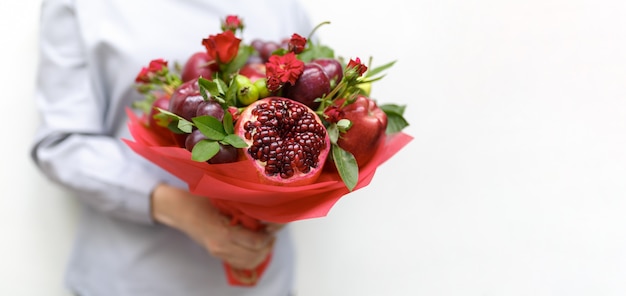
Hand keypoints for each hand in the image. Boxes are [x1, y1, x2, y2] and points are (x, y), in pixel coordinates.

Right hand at [151, 183, 279, 269]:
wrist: (178, 210)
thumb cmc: (200, 198)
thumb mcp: (222, 196)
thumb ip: (243, 202)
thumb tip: (267, 202)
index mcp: (223, 232)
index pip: (256, 242)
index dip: (269, 234)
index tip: (273, 223)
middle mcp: (221, 246)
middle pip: (255, 256)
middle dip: (268, 245)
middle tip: (273, 232)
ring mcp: (218, 252)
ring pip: (250, 263)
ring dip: (263, 253)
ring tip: (267, 239)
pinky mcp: (217, 254)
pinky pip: (240, 263)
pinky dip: (253, 256)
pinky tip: (256, 244)